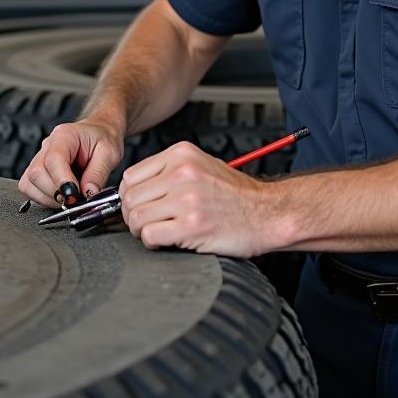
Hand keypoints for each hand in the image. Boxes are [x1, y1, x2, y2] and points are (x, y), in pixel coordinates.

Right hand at [18, 119, 123, 207]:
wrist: (99, 133)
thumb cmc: (102, 139)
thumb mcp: (109, 153)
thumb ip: (98, 173)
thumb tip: (88, 193)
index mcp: (65, 135)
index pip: (54, 159)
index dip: (61, 180)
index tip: (73, 195)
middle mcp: (47, 145)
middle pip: (37, 173)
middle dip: (55, 193)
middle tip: (75, 199)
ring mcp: (39, 158)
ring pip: (29, 183)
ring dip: (48, 198)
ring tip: (69, 197)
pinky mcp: (36, 171)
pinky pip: (29, 188)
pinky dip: (43, 199)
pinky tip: (60, 196)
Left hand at [119, 141, 269, 257]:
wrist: (268, 213)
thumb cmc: (237, 194)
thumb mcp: (202, 166)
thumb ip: (169, 172)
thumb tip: (135, 188)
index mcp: (182, 154)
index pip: (131, 176)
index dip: (129, 196)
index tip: (138, 206)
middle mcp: (182, 172)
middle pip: (130, 198)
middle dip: (133, 215)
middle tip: (146, 224)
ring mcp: (187, 199)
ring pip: (136, 218)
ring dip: (141, 231)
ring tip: (157, 232)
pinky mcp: (191, 226)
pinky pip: (150, 236)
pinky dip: (152, 243)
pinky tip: (168, 240)